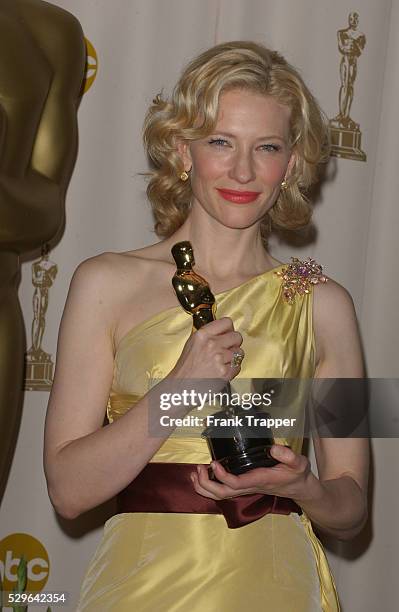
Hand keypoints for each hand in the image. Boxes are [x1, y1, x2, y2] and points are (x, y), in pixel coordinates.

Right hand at [168, 317, 243, 388]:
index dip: (229, 329)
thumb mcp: (192, 343)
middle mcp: (211, 344)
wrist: (181, 386)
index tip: (227, 334)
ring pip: (239, 352)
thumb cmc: (186, 367)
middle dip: (234, 343)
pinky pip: (238, 366)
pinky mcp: (224, 372)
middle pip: (237, 336)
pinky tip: (222, 370)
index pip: (227, 322)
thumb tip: (222, 330)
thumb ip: (207, 335)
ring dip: (233, 357)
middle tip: (227, 349)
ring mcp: (219, 358)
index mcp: (202, 335)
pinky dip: (232, 369)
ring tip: (222, 362)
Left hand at [190, 445, 313, 501]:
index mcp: (260, 480)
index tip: (214, 463)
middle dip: (207, 484)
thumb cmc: (297, 474)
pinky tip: (203, 476)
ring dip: (205, 487)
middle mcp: (250, 487)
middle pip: (223, 493)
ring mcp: (246, 489)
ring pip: (221, 495)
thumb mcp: (298, 463)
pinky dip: (210, 486)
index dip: (223, 476)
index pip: (237, 483)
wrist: (299, 488)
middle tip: (199, 468)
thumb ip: (288, 456)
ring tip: (195, 474)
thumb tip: (273, 448)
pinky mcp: (244, 487)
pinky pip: (224, 491)